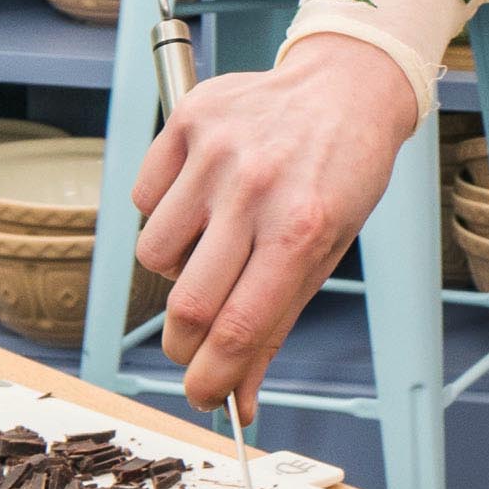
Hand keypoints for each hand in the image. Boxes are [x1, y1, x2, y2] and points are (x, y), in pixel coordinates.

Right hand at [138, 34, 427, 414]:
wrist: (345, 87)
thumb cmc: (339, 177)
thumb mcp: (325, 254)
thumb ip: (275, 327)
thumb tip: (240, 402)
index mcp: (302, 228)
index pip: (238, 326)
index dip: (211, 377)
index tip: (203, 396)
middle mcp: (255, 188)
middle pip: (187, 302)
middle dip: (183, 343)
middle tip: (191, 346)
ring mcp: (216, 151)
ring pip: (155, 253)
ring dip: (177, 267)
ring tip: (215, 240)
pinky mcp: (187, 120)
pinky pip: (143, 199)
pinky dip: (165, 214)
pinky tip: (201, 196)